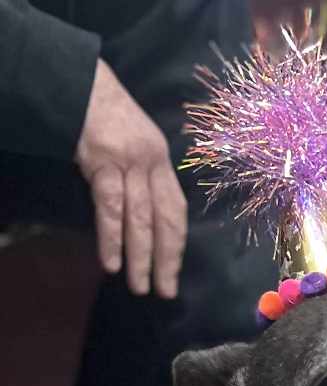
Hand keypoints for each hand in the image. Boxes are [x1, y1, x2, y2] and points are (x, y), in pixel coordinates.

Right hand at [75, 59, 186, 298]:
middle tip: (165, 292)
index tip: (174, 271)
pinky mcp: (104, 162)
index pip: (176, 210)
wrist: (80, 83)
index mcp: (162, 161)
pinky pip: (111, 208)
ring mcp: (129, 163)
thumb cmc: (105, 116)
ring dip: (140, 257)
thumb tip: (146, 215)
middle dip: (166, 260)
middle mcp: (152, 163)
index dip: (177, 244)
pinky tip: (112, 263)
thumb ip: (143, 176)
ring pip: (141, 219)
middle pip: (165, 220)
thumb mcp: (135, 143)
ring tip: (139, 286)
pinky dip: (112, 237)